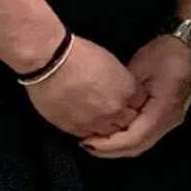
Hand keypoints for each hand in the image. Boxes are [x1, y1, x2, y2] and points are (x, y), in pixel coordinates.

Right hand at [24, 36, 145, 141]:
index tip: (127, 99)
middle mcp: (115, 110)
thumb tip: (119, 90)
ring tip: (98, 117)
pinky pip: (89, 136)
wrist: (49, 61)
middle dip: (124, 116)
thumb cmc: (78, 55)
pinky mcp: (75, 128)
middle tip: (112, 109)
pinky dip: (89, 131)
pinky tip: (85, 121)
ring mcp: (96, 122)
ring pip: (110, 133)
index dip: (133, 102)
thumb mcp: (111, 63)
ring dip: (106, 126)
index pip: (141, 104)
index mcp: (127, 90)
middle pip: (128, 122)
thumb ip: (121, 82)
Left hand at [82, 35, 190, 158]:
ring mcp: (170, 121)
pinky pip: (145, 135)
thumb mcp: (139, 69)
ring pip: (142, 144)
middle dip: (111, 150)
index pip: (134, 138)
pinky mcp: (166, 117)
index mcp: (163, 109)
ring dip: (119, 146)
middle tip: (87, 145)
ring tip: (96, 140)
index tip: (88, 142)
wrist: (188, 47)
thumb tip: (106, 111)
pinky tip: (113, 132)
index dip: (110, 145)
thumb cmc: (167, 53)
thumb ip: (124, 94)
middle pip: (138, 147)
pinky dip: (127, 138)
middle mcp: (169, 120)